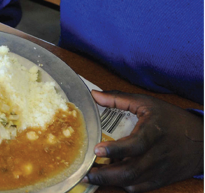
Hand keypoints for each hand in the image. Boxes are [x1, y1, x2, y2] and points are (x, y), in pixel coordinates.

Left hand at [84, 91, 203, 192]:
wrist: (202, 142)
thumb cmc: (171, 119)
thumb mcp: (147, 103)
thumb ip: (119, 98)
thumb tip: (94, 95)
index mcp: (153, 132)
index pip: (135, 145)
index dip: (116, 150)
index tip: (97, 149)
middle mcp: (157, 155)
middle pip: (131, 171)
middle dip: (105, 175)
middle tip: (85, 172)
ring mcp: (159, 170)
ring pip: (133, 182)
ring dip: (111, 182)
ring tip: (91, 176)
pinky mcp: (161, 180)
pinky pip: (140, 188)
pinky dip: (124, 185)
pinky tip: (110, 179)